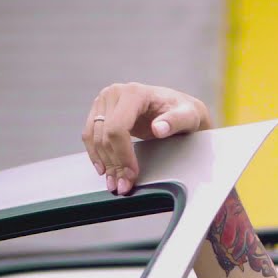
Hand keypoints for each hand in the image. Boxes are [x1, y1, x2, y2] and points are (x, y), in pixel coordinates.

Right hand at [82, 82, 213, 194]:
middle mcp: (114, 93)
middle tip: (123, 185)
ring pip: (94, 137)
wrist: (177, 107)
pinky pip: (90, 136)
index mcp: (134, 93)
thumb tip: (159, 129)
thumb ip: (175, 122)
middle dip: (114, 163)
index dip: (122, 154)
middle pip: (104, 135)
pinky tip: (105, 170)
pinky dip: (96, 155)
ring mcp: (105, 102)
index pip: (117, 128)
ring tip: (114, 182)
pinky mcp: (100, 111)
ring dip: (104, 163)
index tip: (132, 173)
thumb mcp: (187, 116)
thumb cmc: (183, 111)